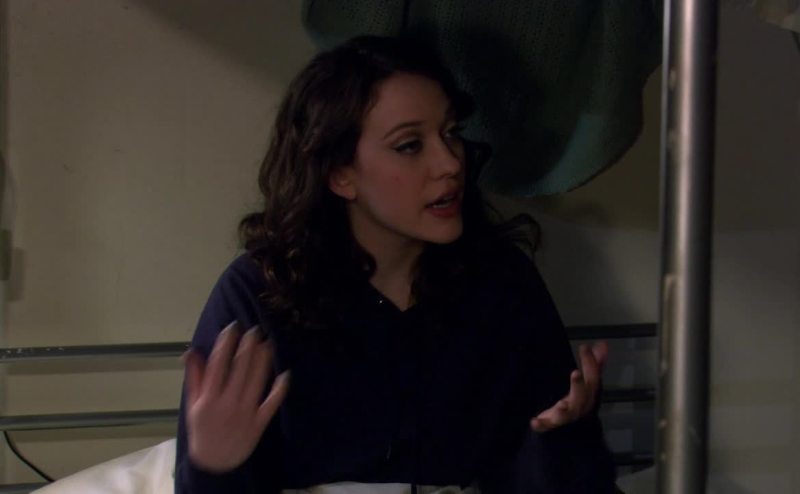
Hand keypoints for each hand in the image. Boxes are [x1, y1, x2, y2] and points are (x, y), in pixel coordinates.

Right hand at [184, 321, 289, 471]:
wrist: (215, 462)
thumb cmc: (202, 429)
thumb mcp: (193, 404)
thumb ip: (195, 377)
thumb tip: (191, 350)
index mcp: (209, 398)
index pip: (218, 365)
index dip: (226, 344)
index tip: (233, 327)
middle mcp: (227, 403)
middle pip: (240, 369)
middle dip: (247, 347)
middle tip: (254, 329)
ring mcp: (245, 413)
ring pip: (256, 381)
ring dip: (263, 360)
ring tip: (267, 342)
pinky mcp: (259, 422)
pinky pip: (271, 402)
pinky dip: (279, 388)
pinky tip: (285, 373)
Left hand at [530, 341, 607, 432]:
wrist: (571, 432)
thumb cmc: (578, 402)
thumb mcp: (587, 383)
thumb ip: (594, 364)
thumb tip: (603, 344)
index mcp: (588, 394)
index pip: (593, 378)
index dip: (590, 363)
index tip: (584, 347)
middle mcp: (579, 406)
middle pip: (581, 397)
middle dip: (579, 385)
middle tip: (576, 372)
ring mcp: (564, 417)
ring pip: (567, 415)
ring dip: (564, 410)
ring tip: (561, 405)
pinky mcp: (550, 425)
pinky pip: (546, 426)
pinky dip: (541, 425)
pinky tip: (534, 422)